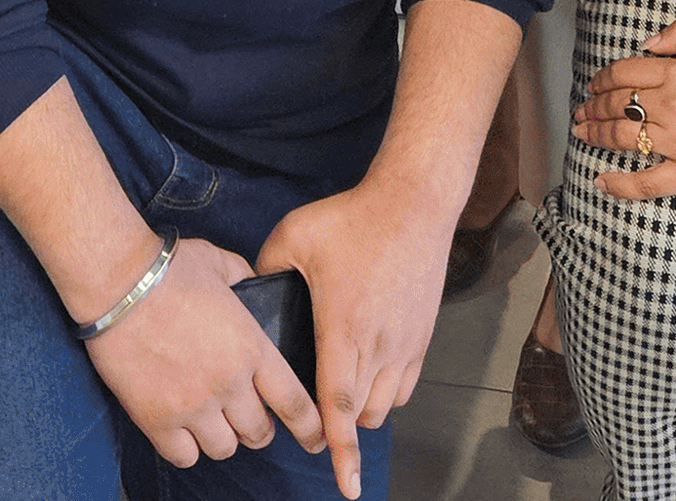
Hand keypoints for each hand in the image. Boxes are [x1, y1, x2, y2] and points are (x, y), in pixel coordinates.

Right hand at [83, 236, 325, 472]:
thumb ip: (246, 281)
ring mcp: (192, 406)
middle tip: (244, 411)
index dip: (310, 429)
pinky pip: (185, 457)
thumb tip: (255, 288)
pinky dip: (187, 447)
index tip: (315, 439)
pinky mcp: (157, 420)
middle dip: (256, 425)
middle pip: (259, 433)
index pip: (295, 404)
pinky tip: (181, 426)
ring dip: (222, 436)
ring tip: (210, 416)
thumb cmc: (169, 266)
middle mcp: (228, 384)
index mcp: (251, 347)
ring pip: (225, 449)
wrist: (118, 281)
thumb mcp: (221, 263)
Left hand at [257, 173, 454, 497]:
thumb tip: (252, 291)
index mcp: (342, 327)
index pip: (338, 404)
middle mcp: (378, 344)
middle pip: (360, 413)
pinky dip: (386, 394)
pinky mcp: (422, 335)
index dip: (338, 449)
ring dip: (362, 410)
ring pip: (385, 405)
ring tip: (339, 393)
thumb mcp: (294, 234)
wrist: (413, 203)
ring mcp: (405, 342)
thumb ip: (266, 267)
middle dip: (338, 428)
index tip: (345, 486)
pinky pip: (406, 387)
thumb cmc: (352, 218)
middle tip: (314, 421)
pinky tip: (368, 376)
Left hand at [572, 18, 675, 200]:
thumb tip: (647, 43)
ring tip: (582, 134)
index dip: (603, 80)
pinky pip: (648, 182)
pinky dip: (620, 184)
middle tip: (581, 112)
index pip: (624, 73)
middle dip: (594, 108)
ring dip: (597, 135)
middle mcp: (671, 105)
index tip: (594, 86)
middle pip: (619, 105)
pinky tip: (601, 182)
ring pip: (624, 138)